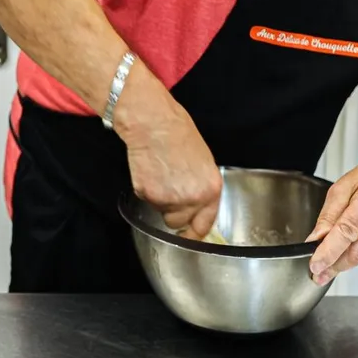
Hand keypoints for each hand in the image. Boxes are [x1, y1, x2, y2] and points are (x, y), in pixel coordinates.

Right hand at [115, 73, 221, 238]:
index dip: (194, 232)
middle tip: (169, 190)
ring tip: (160, 175)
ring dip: (160, 200)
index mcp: (211, 189)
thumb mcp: (203, 161)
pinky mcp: (148, 195)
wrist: (154, 123)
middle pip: (179, 222)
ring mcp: (170, 199)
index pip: (204, 225)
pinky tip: (150, 171)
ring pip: (161, 212)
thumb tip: (196, 202)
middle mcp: (193, 198)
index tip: (188, 234)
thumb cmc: (178, 133)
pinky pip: (147, 201)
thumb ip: (202, 187)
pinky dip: (146, 190)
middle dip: (173, 211)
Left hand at [305, 154, 357, 283]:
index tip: (316, 266)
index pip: (346, 233)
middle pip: (355, 253)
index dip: (329, 252)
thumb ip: (327, 217)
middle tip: (318, 271)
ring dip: (348, 257)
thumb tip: (315, 241)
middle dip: (333, 264)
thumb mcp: (341, 189)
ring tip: (345, 240)